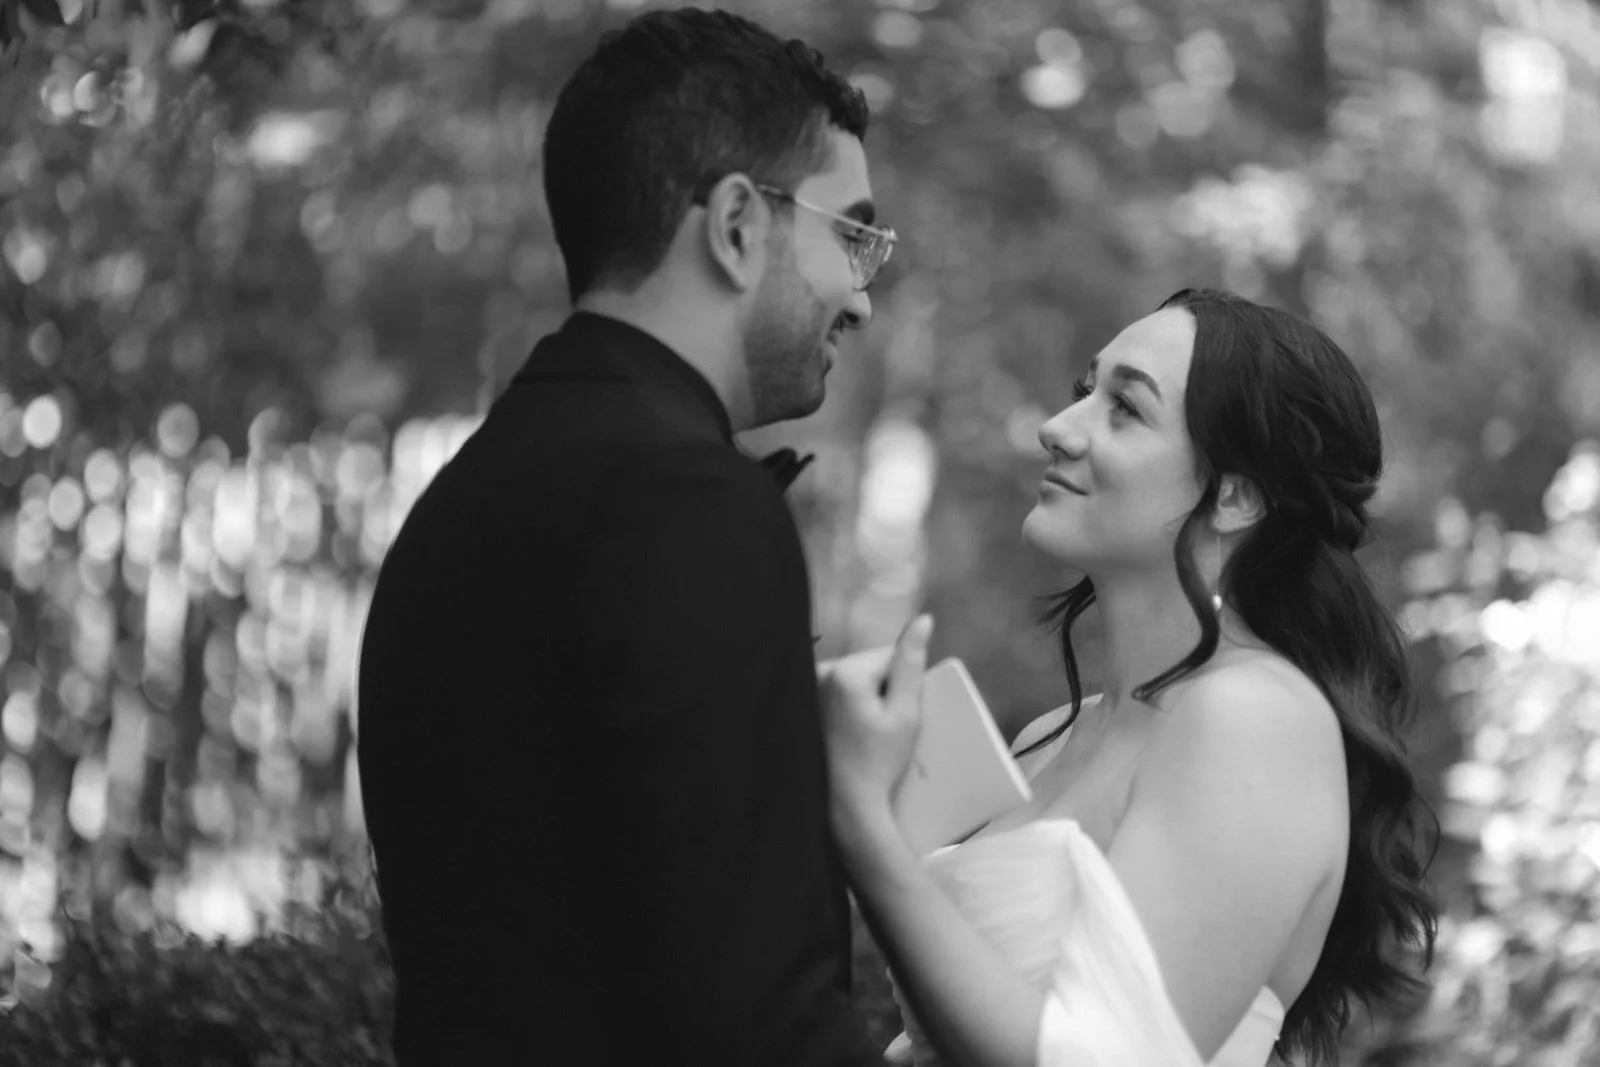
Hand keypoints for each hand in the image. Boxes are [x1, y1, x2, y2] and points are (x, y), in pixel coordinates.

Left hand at [818, 615, 934, 827]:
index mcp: (845, 671)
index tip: (895, 716)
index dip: (902, 684)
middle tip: (880, 728)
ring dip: (864, 697)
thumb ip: (911, 663)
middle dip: (881, 689)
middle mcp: (819, 673)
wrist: (845, 801)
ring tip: (863, 733)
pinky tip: (848, 732)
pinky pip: (835, 691)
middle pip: (868, 666)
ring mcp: (806, 688)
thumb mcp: (905, 713)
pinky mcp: (802, 703)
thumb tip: (924, 621)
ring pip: (853, 678)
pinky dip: (846, 705)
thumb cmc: (878, 761)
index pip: (889, 655)